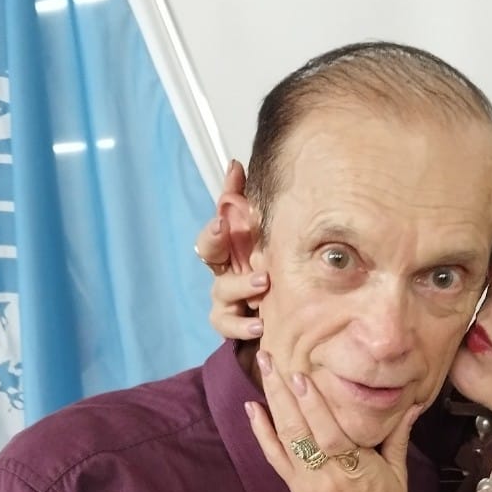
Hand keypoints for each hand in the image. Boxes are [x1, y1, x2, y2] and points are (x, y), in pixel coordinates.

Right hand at [194, 160, 270, 341]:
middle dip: (213, 236)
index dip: (222, 202)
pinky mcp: (229, 325)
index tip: (229, 192)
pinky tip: (260, 325)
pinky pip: (227, 326)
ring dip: (239, 285)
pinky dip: (242, 326)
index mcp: (233, 248)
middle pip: (207, 249)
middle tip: (223, 226)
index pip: (220, 219)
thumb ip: (253, 207)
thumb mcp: (271, 243)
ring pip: (221, 289)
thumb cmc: (274, 280)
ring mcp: (224, 299)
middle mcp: (224, 270)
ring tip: (263, 283)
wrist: (285, 326)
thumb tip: (235, 164)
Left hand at [246, 354, 414, 491]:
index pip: (331, 433)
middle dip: (284, 390)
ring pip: (284, 437)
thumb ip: (399, 439)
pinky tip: (253, 409)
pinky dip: (262, 432)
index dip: (314, 404)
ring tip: (262, 368)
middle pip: (300, 428)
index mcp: (356, 471)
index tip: (302, 374)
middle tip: (270, 355)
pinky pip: (274, 457)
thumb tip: (413, 404)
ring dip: (271, 401)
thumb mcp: (398, 478)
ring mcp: (307, 483)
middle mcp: (327, 476)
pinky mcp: (295, 490)